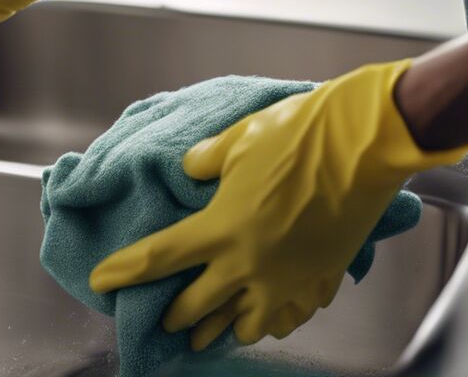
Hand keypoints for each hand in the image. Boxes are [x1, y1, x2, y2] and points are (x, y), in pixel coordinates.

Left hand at [88, 60, 467, 348]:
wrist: (365, 143)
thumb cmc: (299, 134)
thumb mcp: (237, 141)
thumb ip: (205, 162)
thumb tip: (191, 170)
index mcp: (221, 229)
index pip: (158, 258)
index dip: (125, 271)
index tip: (102, 281)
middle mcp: (250, 264)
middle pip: (198, 306)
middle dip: (175, 316)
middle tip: (164, 321)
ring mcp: (289, 277)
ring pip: (249, 325)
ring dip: (227, 328)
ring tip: (214, 333)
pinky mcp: (322, 278)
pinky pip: (294, 314)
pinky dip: (278, 319)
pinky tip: (273, 317)